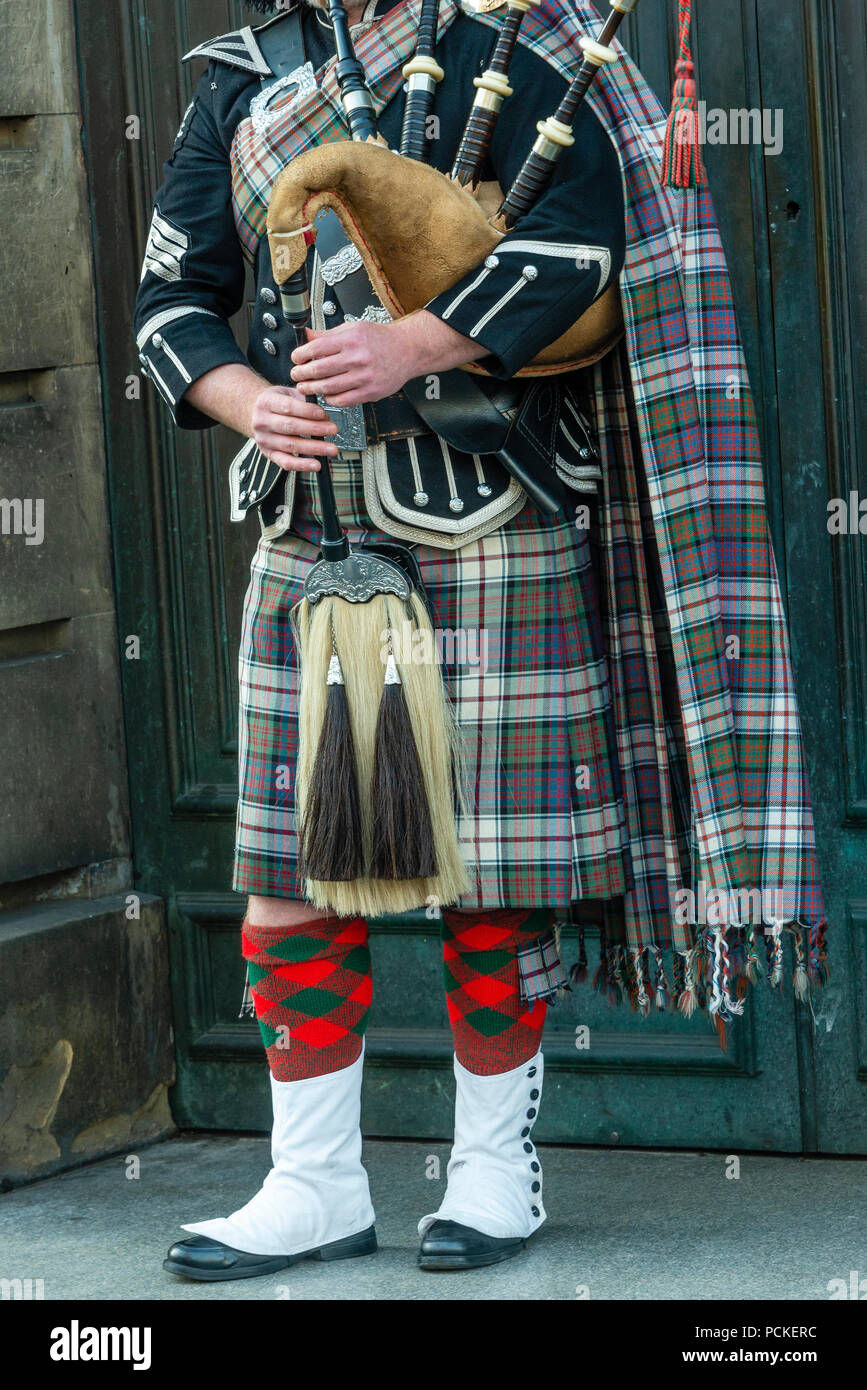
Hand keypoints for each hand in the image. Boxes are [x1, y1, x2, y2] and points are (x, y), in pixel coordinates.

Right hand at [250, 384, 337, 471]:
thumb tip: (324, 416)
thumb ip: (304, 401)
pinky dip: (302, 465)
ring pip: (290, 445)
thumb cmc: (275, 403)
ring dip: (313, 448)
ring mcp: (265, 439)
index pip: (288, 407)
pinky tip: (316, 465)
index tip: (323, 414)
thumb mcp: (286, 393)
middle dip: (314, 429)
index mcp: (266, 402)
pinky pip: (285, 462)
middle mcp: (263, 421)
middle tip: (333, 430)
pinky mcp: (268, 454)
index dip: (307, 411)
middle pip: (290, 427)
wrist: (253, 412)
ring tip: (331, 448)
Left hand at [290, 322, 411, 406]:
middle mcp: (358, 358)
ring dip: (312, 388)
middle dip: (302, 374)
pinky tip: (326, 395)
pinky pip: (343, 400)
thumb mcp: (353, 329)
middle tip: (296, 375)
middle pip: (319, 369)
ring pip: (329, 387)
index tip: (296, 358)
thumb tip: (306, 336)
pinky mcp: (370, 392)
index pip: (317, 348)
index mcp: (351, 340)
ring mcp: (364, 377)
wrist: (407, 350)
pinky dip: (330, 399)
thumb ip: (328, 335)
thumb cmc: (380, 339)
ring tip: (306, 386)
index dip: (301, 355)